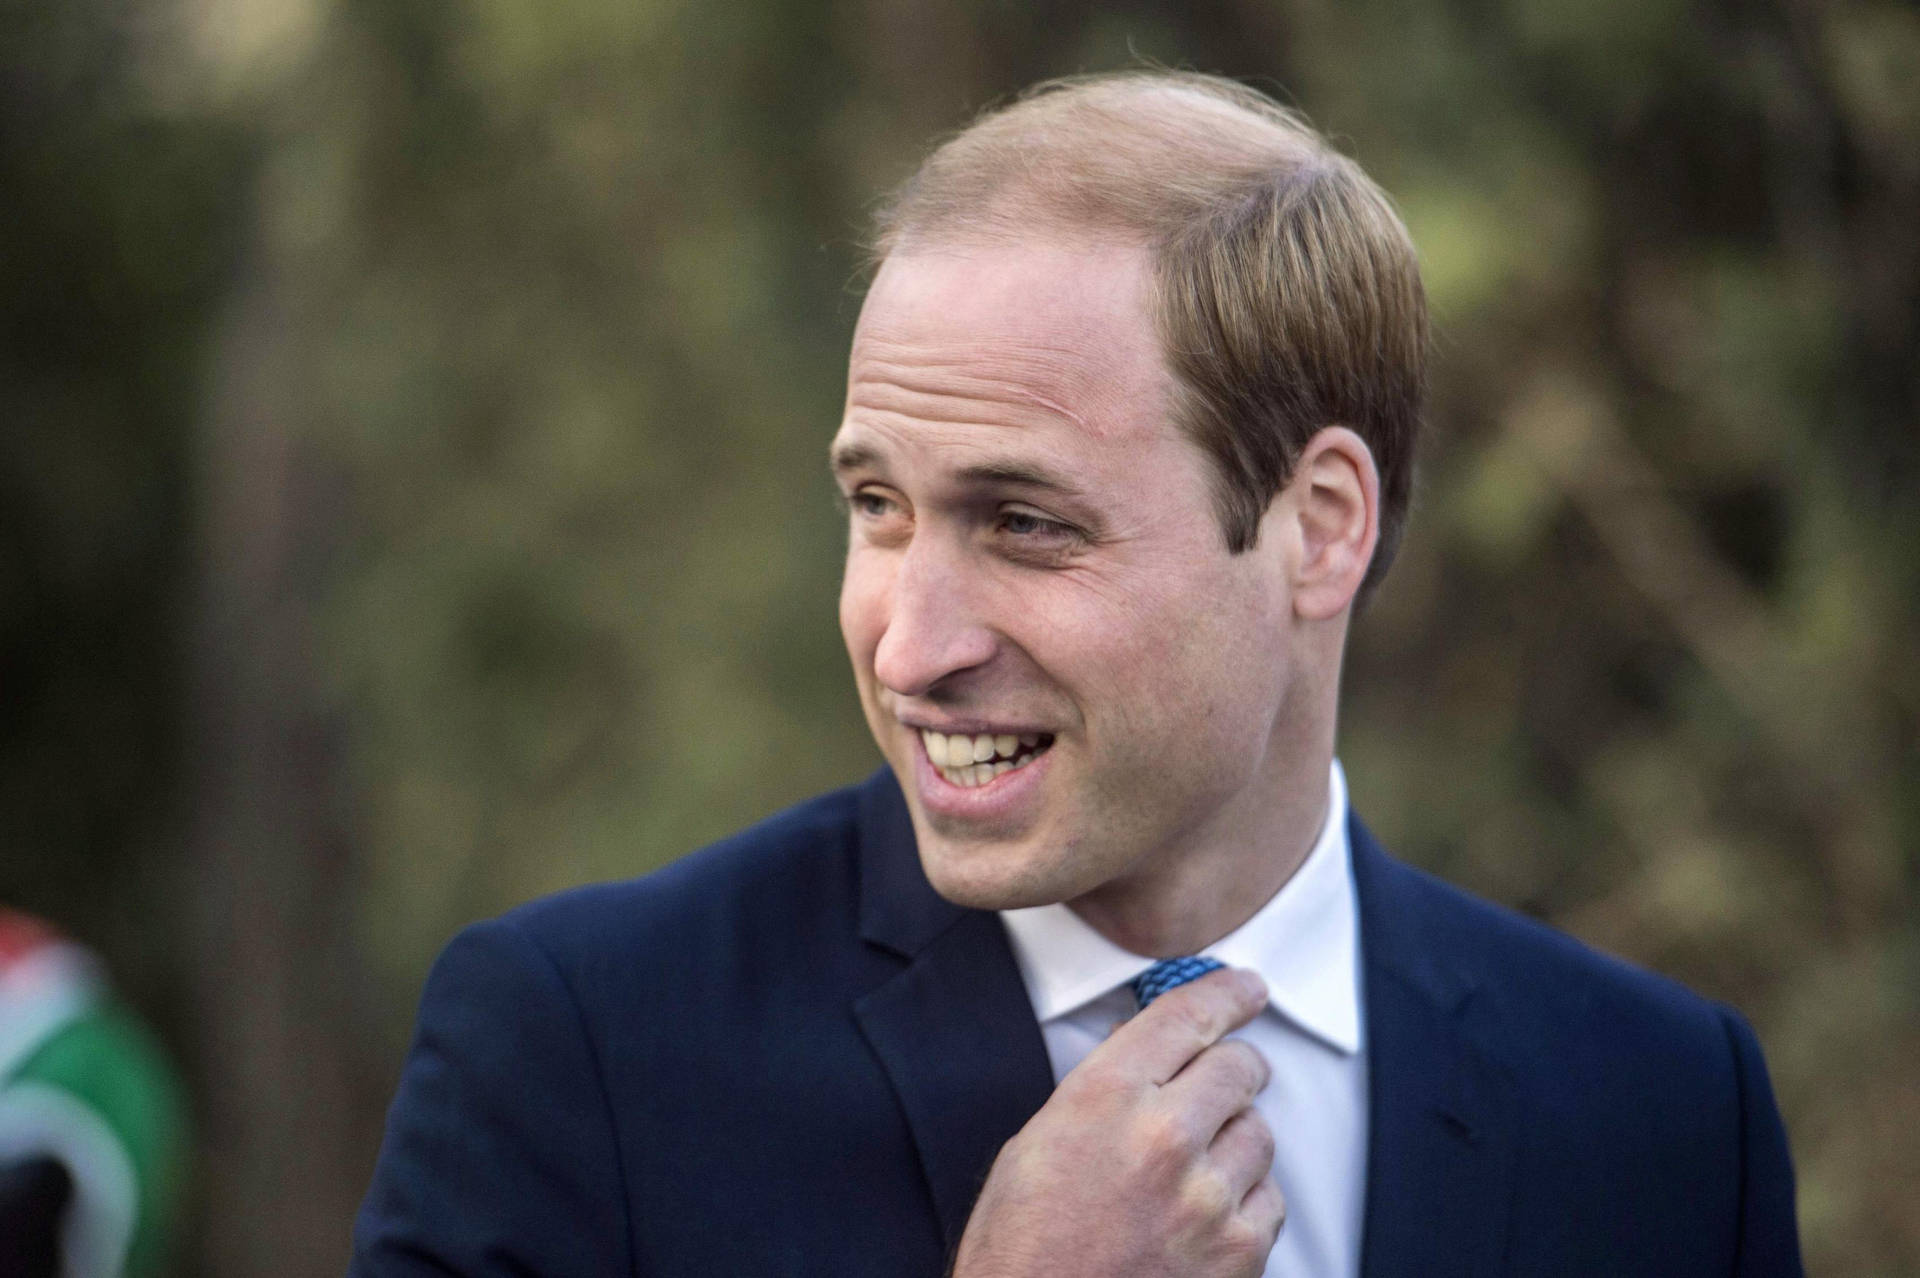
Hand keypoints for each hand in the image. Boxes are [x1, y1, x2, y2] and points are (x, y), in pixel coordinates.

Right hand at [952, 967, 1282, 1277]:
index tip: (1247, 989)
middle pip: (1240, 1066)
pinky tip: (1201, 1220)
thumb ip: (1105, 1090)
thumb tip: (1159, 1052)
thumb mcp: (1038, 1143)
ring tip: (1188, 1175)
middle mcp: (1162, 1136)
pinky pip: (1269, 1197)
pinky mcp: (1238, 1250)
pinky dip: (1245, 1201)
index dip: (1226, 994)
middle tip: (1219, 1087)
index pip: (1186, 1015)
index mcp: (1104, 1097)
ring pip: (1260, 1131)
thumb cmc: (1023, 1246)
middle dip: (1232, 1071)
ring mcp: (1206, 1197)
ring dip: (1234, 1141)